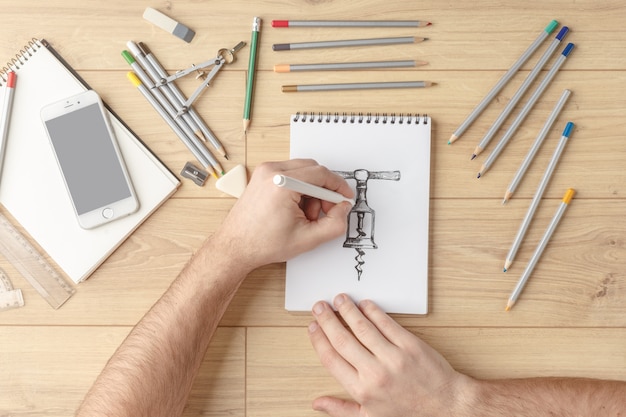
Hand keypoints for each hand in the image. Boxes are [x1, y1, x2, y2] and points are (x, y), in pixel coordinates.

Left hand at [214, 159, 353, 271]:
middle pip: (312, 169)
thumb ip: (333, 224)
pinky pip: (290, 175)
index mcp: (282, 184)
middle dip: (324, 190)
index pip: (321, 174)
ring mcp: (265, 172)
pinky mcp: (262, 176)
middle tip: (325, 211)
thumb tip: (343, 209)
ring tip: (305, 215)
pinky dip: (299, 189)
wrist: (235, 246)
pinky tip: (295, 209)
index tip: (345, 197)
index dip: (338, 186)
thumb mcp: (307, 239)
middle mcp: (271, 172)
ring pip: (302, 172)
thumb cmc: (262, 243)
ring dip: (311, 191)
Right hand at [308, 294, 474, 416]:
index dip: (319, 339)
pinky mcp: (410, 345)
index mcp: (362, 390)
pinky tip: (365, 304)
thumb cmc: (409, 413)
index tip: (313, 327)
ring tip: (340, 299)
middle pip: (342, 339)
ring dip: (348, 310)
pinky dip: (373, 311)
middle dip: (328, 320)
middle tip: (320, 307)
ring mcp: (393, 357)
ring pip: (362, 327)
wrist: (446, 407)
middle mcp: (375, 373)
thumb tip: (317, 403)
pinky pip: (387, 323)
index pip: (331, 358)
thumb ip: (340, 409)